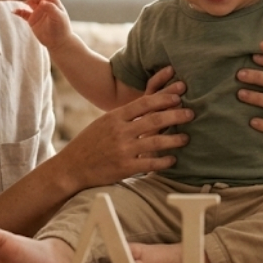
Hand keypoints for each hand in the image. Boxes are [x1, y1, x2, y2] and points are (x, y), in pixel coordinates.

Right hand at [13, 0, 71, 50]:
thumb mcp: (59, 17)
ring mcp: (38, 12)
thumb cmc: (62, 29)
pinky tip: (14, 11)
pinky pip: (23, 14)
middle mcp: (45, 6)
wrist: (59, 43)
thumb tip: (42, 1)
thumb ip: (51, 8)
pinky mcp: (32, 20)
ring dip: (23, 0)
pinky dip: (18, 11)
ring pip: (29, 2)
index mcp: (53, 3)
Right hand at [57, 71, 190, 189]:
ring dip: (174, 139)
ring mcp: (122, 149)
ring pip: (155, 142)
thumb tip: (149, 106)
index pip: (144, 103)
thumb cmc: (91, 143)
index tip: (179, 95)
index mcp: (115, 117)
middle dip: (175, 115)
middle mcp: (120, 131)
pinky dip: (163, 161)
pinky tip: (173, 160)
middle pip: (153, 120)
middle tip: (191, 113)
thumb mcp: (105, 123)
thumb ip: (125, 116)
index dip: (163, 98)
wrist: (72, 166)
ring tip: (186, 138)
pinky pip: (149, 163)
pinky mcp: (124, 167)